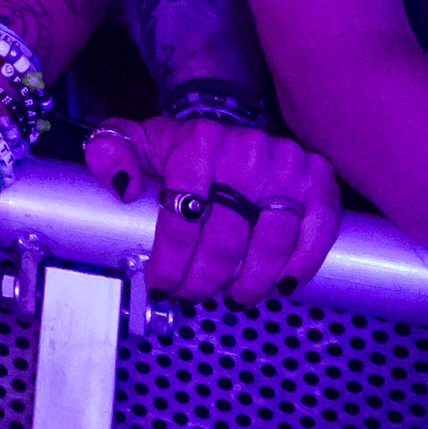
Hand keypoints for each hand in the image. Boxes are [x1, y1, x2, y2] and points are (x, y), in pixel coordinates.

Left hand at [84, 111, 345, 304]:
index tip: (162, 285)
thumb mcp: (134, 141)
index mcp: (199, 142)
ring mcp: (286, 164)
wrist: (229, 131)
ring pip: (271, 241)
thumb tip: (123, 186)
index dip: (171, 261)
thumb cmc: (180, 149)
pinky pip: (318, 229)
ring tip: (234, 296)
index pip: (184, 216)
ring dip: (251, 281)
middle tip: (194, 295)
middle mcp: (247, 151)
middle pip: (227, 238)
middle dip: (205, 279)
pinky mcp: (318, 179)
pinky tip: (283, 284)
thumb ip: (109, 154)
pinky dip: (303, 263)